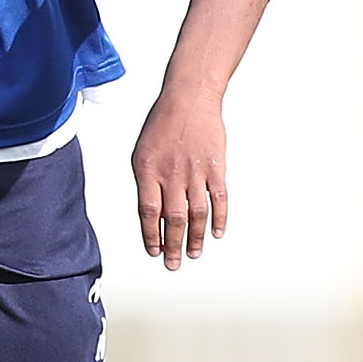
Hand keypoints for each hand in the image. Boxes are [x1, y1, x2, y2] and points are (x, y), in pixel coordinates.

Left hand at [130, 90, 228, 270]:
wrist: (189, 98)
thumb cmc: (163, 123)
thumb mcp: (143, 152)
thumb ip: (147, 183)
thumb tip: (153, 214)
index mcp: (148, 171)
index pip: (148, 213)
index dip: (151, 235)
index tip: (153, 251)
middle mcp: (171, 174)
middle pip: (172, 219)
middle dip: (172, 245)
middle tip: (173, 263)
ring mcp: (195, 171)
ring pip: (196, 214)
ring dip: (194, 238)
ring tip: (192, 254)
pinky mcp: (215, 167)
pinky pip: (218, 199)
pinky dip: (219, 218)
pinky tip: (216, 233)